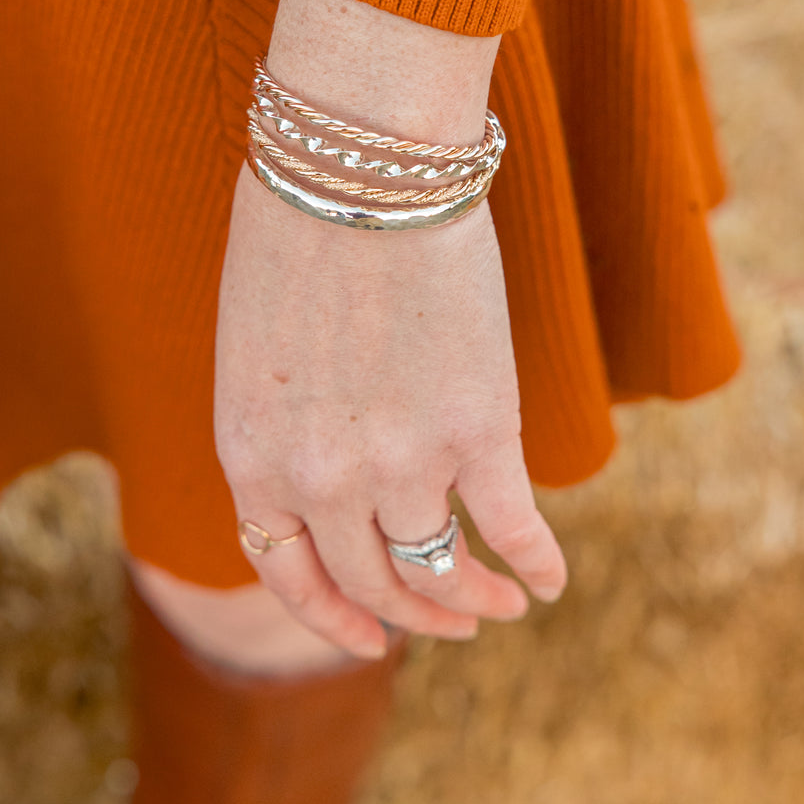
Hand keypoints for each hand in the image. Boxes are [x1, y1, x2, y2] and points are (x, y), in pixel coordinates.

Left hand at [212, 0, 567, 658]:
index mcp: (251, 455)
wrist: (358, 168)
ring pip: (440, 571)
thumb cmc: (295, 226)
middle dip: (414, 615)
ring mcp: (400, 464)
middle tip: (453, 620)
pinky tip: (552, 579)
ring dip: (474, 598)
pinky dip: (536, 563)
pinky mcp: (478, 433)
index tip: (369, 636)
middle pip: (373, 585)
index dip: (330, 616)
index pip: (286, 571)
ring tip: (501, 602)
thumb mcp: (255, 343)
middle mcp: (320, 480)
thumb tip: (321, 455)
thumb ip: (282, 416)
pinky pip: (512, 527)